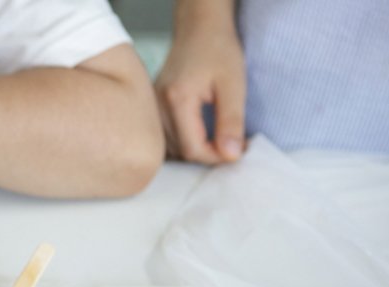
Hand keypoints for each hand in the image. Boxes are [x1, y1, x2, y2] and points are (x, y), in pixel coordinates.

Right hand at [155, 22, 245, 163]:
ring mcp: (151, 108)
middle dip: (206, 154)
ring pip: (170, 148)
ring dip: (194, 150)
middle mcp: (157, 107)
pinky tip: (200, 133)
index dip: (215, 157)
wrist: (198, 27)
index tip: (236, 151)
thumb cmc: (218, 50)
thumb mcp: (233, 84)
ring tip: (217, 139)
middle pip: (179, 152)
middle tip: (230, 144)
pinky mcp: (152, 108)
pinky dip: (183, 142)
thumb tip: (231, 156)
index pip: (192, 149)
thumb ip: (231, 121)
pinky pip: (165, 137)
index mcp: (176, 100)